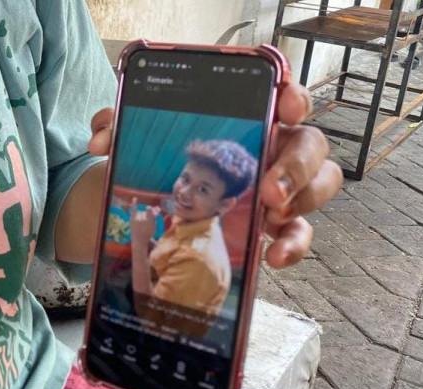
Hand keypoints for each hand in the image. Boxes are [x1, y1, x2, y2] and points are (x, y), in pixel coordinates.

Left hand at [88, 83, 342, 269]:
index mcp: (250, 118)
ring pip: (322, 184)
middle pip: (312, 144)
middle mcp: (274, 149)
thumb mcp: (138, 139)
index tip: (286, 106)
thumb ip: (116, 125)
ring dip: (304, 199)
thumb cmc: (164, 161)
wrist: (161, 205)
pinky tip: (272, 258)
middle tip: (268, 189)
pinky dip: (295, 245)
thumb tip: (101, 138)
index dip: (294, 97)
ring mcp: (281, 188)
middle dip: (298, 164)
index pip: (286, 97)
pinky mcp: (277, 225)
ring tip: (269, 216)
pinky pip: (301, 232)